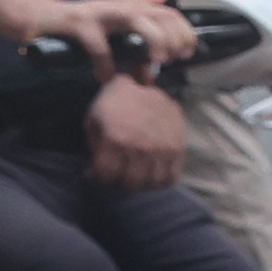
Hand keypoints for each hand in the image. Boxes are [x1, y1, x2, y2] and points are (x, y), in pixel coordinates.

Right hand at [46, 0, 175, 80]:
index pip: (171, 14)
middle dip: (174, 39)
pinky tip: (104, 76)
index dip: (185, 33)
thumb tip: (149, 78)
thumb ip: (133, 56)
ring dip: (154, 42)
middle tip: (169, 61)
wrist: (41, 17)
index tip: (186, 54)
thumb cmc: (82, 30)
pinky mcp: (79, 24)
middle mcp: (121, 6)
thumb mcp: (113, 40)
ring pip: (139, 21)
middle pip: (162, 15)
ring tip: (153, 64)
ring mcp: (100, 13)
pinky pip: (100, 46)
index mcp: (132, 8)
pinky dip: (106, 65)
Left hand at [87, 71, 188, 189]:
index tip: (94, 175)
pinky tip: (151, 175)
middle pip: (129, 183)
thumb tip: (96, 168)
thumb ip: (94, 144)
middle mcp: (139, 148)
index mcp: (115, 139)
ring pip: (151, 184)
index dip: (96, 178)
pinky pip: (171, 177)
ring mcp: (161, 149)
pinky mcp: (178, 148)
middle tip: (113, 177)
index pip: (105, 174)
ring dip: (139, 184)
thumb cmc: (113, 102)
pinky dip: (160, 182)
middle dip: (116, 183)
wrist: (143, 86)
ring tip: (132, 177)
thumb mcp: (93, 118)